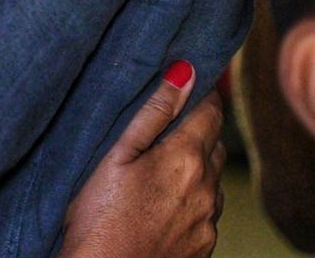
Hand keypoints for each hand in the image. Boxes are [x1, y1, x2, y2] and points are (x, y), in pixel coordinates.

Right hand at [60, 62, 225, 257]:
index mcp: (186, 158)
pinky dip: (192, 197)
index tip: (190, 81)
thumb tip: (184, 73)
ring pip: (212, 178)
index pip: (210, 111)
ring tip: (161, 166)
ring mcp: (209, 221)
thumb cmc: (99, 218)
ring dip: (196, 165)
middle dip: (198, 128)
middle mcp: (207, 188)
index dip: (202, 93)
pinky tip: (161, 202)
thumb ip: (153, 113)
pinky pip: (207, 210)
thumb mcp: (116, 156)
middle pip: (215, 143)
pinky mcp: (204, 245)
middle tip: (168, 123)